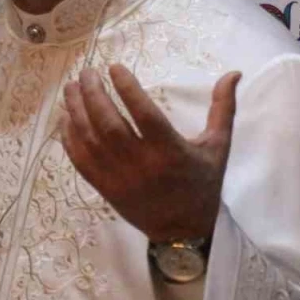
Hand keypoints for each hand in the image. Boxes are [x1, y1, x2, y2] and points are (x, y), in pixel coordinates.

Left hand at [61, 64, 241, 242]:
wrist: (182, 232)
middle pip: (109, 124)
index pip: (144, 114)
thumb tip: (234, 73)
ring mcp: (119, 178)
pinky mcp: (104, 188)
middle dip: (93, 94)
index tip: (114, 67)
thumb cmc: (202, 184)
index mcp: (171, 152)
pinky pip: (80, 160)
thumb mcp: (218, 147)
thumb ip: (223, 108)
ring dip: (76, 110)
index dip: (127, 88)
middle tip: (87, 72)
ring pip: (90, 140)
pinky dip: (69, 137)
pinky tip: (65, 117)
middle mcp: (142, 164)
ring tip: (71, 87)